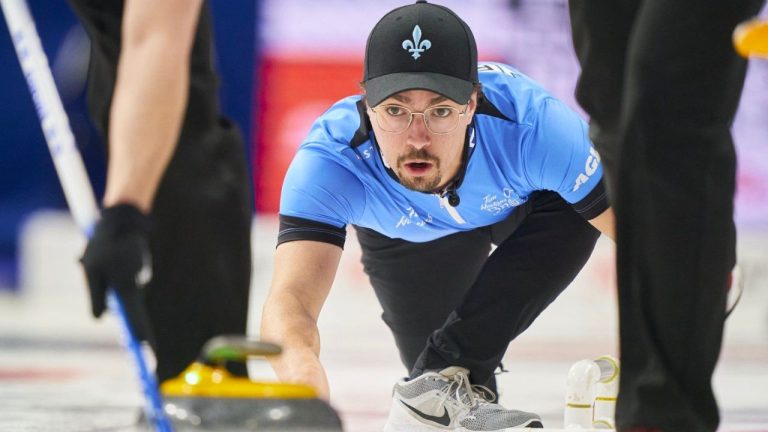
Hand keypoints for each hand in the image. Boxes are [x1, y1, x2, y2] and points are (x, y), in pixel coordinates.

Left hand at [80, 204, 154, 345]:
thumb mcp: (92, 270)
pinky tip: (112, 265)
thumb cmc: (104, 246)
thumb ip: (96, 297)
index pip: (136, 320)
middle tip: (142, 353)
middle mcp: (136, 288)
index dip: (142, 339)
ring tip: (104, 269)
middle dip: (138, 334)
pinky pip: (127, 290)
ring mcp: (139, 282)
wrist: (124, 222)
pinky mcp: (137, 277)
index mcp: (126, 289)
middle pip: (135, 317)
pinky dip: (120, 287)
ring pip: (127, 301)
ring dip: (118, 299)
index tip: (149, 354)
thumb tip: (100, 318)